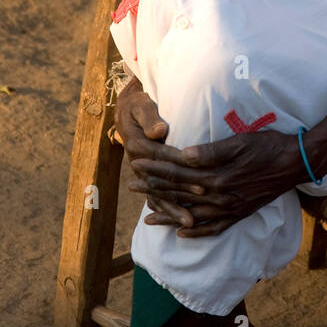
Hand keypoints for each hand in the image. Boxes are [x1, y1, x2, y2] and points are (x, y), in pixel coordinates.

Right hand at [114, 76, 204, 229]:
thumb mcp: (141, 104)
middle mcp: (138, 162)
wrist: (127, 111)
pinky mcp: (148, 178)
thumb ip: (150, 117)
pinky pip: (156, 197)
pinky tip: (179, 222)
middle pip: (159, 182)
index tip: (197, 173)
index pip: (161, 156)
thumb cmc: (139, 103)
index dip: (179, 164)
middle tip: (198, 204)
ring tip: (190, 222)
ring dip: (172, 209)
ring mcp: (142, 173)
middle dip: (179, 196)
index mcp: (137, 144)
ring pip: (157, 195)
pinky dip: (166, 209)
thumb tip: (159, 131)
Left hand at [128, 129, 304, 238]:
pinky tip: (184, 233)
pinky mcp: (240, 213)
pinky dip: (198, 232)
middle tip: (131, 187)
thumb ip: (211, 152)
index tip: (137, 163)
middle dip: (154, 189)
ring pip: (192, 215)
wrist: (297, 163)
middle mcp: (220, 196)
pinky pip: (215, 228)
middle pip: (180, 194)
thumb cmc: (268, 146)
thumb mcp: (240, 141)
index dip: (156, 168)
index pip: (178, 173)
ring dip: (168, 215)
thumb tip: (183, 156)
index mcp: (217, 176)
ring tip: (147, 218)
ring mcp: (231, 208)